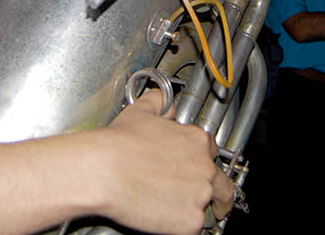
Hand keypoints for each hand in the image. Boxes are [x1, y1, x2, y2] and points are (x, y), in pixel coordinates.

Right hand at [96, 89, 232, 234]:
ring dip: (194, 209)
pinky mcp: (190, 221)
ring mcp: (199, 195)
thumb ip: (158, 103)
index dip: (203, 162)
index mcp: (196, 140)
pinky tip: (164, 217)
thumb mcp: (140, 112)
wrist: (103, 171)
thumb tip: (163, 101)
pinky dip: (181, 225)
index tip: (196, 169)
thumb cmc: (118, 145)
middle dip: (219, 195)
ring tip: (174, 209)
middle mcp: (204, 166)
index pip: (212, 152)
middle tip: (214, 203)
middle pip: (221, 184)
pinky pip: (193, 227)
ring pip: (207, 208)